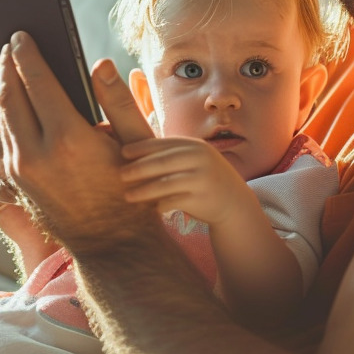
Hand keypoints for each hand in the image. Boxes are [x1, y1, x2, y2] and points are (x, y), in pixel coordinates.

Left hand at [0, 32, 155, 252]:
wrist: (114, 243)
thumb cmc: (133, 186)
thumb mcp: (135, 142)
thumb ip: (117, 100)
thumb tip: (101, 62)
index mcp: (69, 138)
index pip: (36, 81)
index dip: (26, 53)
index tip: (20, 34)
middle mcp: (38, 154)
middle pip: (11, 96)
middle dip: (7, 67)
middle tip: (8, 45)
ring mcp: (22, 171)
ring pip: (2, 118)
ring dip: (2, 90)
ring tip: (6, 69)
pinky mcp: (16, 182)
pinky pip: (2, 139)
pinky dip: (3, 115)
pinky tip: (10, 103)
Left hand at [119, 136, 256, 227]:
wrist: (233, 202)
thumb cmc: (203, 178)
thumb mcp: (192, 160)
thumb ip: (170, 154)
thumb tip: (131, 149)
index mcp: (194, 146)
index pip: (162, 144)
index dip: (140, 148)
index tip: (122, 152)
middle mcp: (200, 159)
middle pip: (162, 162)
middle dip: (138, 168)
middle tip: (120, 175)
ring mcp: (202, 179)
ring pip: (165, 184)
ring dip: (143, 190)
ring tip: (127, 196)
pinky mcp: (202, 199)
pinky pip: (174, 201)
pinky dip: (160, 205)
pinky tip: (151, 208)